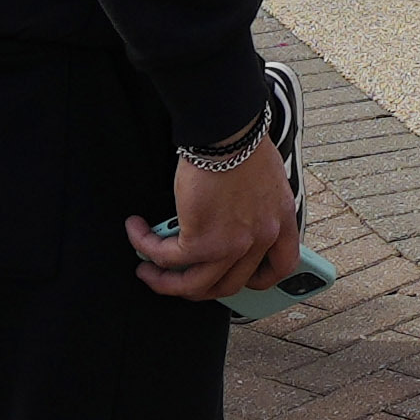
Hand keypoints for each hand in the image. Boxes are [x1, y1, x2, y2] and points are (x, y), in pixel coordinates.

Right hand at [138, 127, 305, 297]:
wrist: (227, 131)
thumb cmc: (242, 144)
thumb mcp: (267, 180)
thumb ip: (256, 207)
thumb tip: (230, 220)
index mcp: (281, 221)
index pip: (280, 267)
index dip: (258, 280)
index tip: (241, 280)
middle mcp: (260, 239)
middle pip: (229, 285)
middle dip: (198, 287)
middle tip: (178, 279)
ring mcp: (232, 245)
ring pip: (194, 284)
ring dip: (165, 282)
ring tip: (147, 270)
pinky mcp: (200, 240)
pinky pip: (166, 257)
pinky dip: (146, 247)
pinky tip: (137, 232)